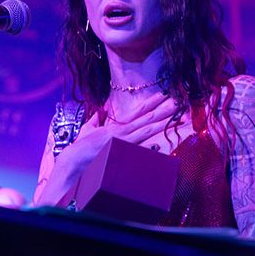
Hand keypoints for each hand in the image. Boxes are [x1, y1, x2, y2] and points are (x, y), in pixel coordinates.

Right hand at [36, 92, 176, 205]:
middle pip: (148, 118)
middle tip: (179, 103)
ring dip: (163, 124)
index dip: (152, 102)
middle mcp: (123, 131)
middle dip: (164, 110)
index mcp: (117, 125)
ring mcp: (124, 142)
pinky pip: (140, 149)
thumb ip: (95, 120)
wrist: (75, 160)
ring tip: (178, 118)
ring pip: (148, 130)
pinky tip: (162, 143)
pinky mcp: (122, 153)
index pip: (138, 111)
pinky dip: (150, 147)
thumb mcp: (88, 129)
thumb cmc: (81, 147)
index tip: (164, 95)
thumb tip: (99, 111)